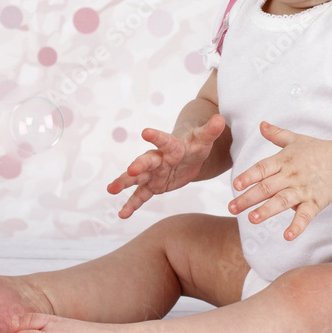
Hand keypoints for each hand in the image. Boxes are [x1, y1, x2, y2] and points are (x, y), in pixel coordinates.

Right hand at [106, 114, 226, 218]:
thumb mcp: (204, 139)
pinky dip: (132, 204)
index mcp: (172, 146)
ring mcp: (153, 172)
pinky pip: (141, 195)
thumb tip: (220, 118)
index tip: (145, 132)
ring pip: (137, 178)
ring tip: (111, 189)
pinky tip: (122, 214)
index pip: (165, 140)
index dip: (156, 137)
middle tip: (130, 170)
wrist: (188, 154)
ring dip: (124, 183)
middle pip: (147, 160)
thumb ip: (211, 130)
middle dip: (138, 165)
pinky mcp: (153, 185)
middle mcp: (158, 158)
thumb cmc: (195, 145)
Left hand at [227, 120, 331, 240]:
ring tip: (252, 219)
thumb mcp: (296, 139)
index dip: (248, 176)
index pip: (262, 168)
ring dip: (267, 210)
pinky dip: (297, 226)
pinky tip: (287, 236)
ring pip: (282, 201)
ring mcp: (303, 190)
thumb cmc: (319, 151)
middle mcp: (291, 175)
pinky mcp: (315, 202)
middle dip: (248, 198)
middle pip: (267, 187)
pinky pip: (305, 215)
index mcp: (284, 160)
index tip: (235, 185)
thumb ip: (276, 134)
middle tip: (232, 208)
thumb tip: (261, 124)